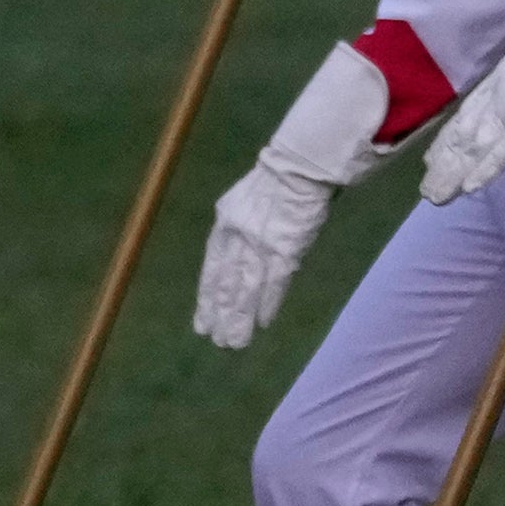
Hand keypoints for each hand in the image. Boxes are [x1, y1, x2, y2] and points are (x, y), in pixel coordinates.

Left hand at [194, 44, 394, 348]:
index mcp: (226, 222)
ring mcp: (261, 243)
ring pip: (245, 290)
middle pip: (226, 284)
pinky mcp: (285, 247)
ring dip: (240, 318)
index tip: (203, 321)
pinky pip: (273, 282)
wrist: (301, 162)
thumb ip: (241, 229)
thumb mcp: (247, 202)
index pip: (213, 268)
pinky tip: (262, 323)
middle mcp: (238, 235)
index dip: (208, 297)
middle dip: (221, 314)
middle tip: (217, 341)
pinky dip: (267, 304)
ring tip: (234, 343)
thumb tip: (240, 256)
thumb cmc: (279, 180)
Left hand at [419, 0, 504, 204]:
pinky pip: (503, 153)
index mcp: (496, 80)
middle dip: (445, 163)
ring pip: (475, 149)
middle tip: (429, 189)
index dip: (449, 139)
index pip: (466, 116)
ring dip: (456, 174)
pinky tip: (469, 188)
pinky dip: (485, 170)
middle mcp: (495, 99)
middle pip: (464, 136)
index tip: (434, 158)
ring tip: (437, 196)